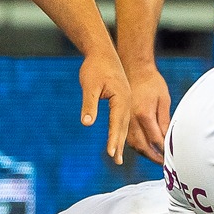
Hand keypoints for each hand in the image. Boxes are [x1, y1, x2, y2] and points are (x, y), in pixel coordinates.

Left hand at [79, 48, 131, 165]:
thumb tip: (87, 123)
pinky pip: (123, 119)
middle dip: (120, 144)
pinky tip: (118, 137)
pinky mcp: (122, 99)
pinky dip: (121, 130)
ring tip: (117, 156)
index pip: (117, 123)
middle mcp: (127, 102)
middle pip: (124, 127)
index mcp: (121, 99)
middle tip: (117, 161)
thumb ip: (89, 105)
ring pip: (125, 124)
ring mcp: (126, 101)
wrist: (102, 52)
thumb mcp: (89, 86)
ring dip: (121, 140)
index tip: (112, 154)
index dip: (114, 139)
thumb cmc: (95, 67)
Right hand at [125, 62, 173, 164]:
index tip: (172, 157)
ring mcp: (125, 119)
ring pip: (133, 144)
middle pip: (142, 146)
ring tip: (156, 159)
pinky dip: (137, 146)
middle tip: (164, 163)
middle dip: (154, 157)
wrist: (134, 69)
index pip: (155, 139)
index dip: (164, 150)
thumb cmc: (152, 83)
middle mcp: (131, 119)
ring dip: (144, 153)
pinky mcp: (122, 118)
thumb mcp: (164, 100)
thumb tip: (168, 138)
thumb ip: (165, 120)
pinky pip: (128, 137)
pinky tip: (146, 149)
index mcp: (144, 114)